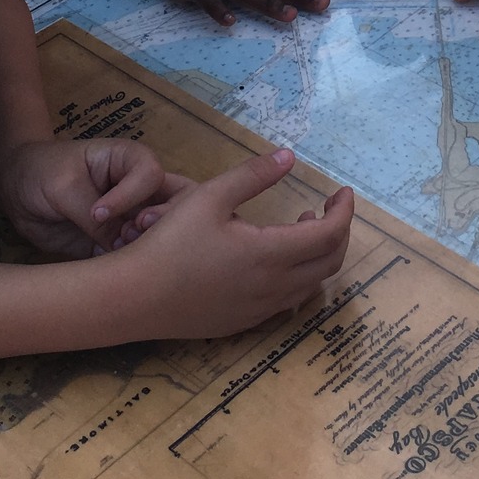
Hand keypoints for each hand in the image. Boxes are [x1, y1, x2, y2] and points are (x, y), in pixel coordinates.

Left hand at [0, 138, 191, 259]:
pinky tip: (107, 269)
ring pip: (160, 235)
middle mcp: (139, 191)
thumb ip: (91, 215)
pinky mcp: (118, 243)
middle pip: (175, 204)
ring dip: (144, 248)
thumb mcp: (64, 187)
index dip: (131, 197)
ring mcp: (131, 218)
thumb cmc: (41, 172)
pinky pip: (135, 257)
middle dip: (158, 225)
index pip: (151, 176)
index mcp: (130, 161)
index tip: (96, 213)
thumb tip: (118, 247)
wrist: (16, 190)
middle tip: (127, 238)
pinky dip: (127, 266)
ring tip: (114, 253)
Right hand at [125, 147, 354, 335]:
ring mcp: (260, 310)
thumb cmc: (169, 242)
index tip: (342, 191)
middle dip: (337, 232)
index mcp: (271, 254)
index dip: (344, 211)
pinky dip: (297, 275)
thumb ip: (252, 175)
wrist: (134, 298)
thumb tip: (289, 156)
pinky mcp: (244, 322)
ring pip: (311, 284)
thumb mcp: (209, 197)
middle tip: (325, 207)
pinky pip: (288, 300)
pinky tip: (272, 258)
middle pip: (330, 262)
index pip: (330, 234)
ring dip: (317, 254)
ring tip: (299, 226)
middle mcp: (275, 287)